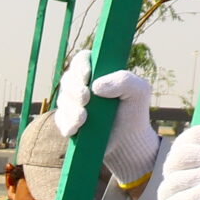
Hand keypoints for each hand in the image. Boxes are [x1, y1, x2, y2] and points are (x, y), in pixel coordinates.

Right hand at [55, 65, 159, 186]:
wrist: (128, 140)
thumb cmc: (134, 110)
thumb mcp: (138, 91)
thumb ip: (124, 81)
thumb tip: (96, 86)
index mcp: (98, 72)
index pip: (82, 60)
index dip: (80, 66)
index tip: (86, 76)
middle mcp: (81, 86)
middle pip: (68, 80)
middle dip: (74, 89)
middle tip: (85, 98)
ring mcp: (73, 104)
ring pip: (63, 101)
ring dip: (71, 109)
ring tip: (84, 118)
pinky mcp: (69, 122)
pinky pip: (61, 121)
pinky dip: (67, 124)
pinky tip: (76, 129)